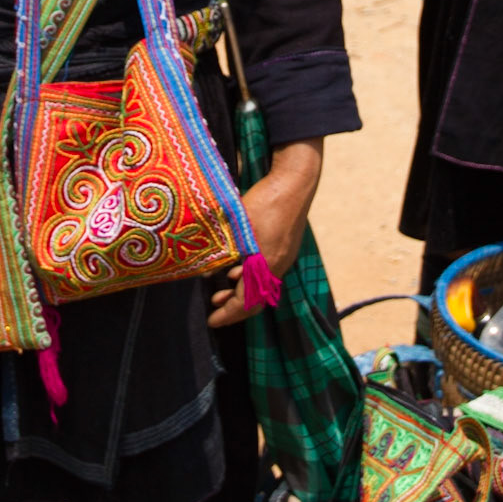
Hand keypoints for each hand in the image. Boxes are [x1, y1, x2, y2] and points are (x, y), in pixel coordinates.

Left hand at [208, 138, 321, 329]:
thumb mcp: (237, 227)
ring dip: (242, 291)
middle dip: (234, 307)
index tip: (211, 321)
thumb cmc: (265, 200)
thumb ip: (224, 251)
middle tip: (214, 310)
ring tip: (221, 290)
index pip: (247, 302)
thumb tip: (207, 272)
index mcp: (266, 264)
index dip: (227, 314)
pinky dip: (251, 277)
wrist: (296, 180)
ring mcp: (285, 255)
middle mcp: (279, 265)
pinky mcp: (287, 246)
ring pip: (262, 285)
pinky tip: (237, 268)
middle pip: (257, 299)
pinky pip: (268, 272)